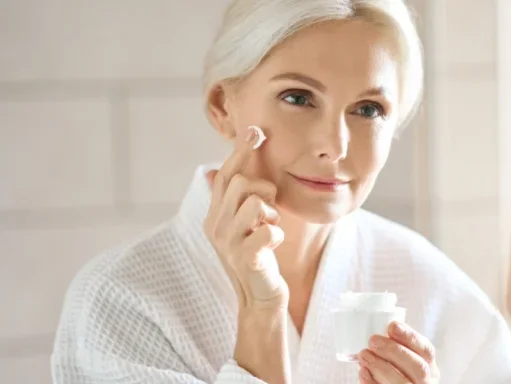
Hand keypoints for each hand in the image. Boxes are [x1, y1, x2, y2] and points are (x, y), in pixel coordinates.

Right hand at [204, 126, 290, 381]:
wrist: (260, 297)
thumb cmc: (257, 256)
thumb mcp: (245, 223)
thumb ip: (239, 197)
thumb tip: (219, 165)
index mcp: (215, 214)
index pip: (225, 174)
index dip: (240, 151)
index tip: (256, 130)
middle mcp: (216, 225)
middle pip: (241, 183)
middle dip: (264, 188)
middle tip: (269, 209)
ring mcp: (228, 242)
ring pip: (255, 202)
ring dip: (271, 212)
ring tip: (270, 226)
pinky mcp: (245, 258)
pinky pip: (269, 230)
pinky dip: (277, 234)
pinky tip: (273, 244)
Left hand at [358, 322, 439, 383]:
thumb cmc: (400, 373)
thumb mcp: (407, 360)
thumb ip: (398, 347)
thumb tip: (377, 330)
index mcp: (430, 367)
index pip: (427, 350)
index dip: (410, 337)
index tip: (392, 326)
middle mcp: (426, 382)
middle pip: (418, 367)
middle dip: (395, 351)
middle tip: (373, 340)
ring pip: (403, 383)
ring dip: (381, 366)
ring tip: (364, 354)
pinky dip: (372, 382)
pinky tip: (362, 372)